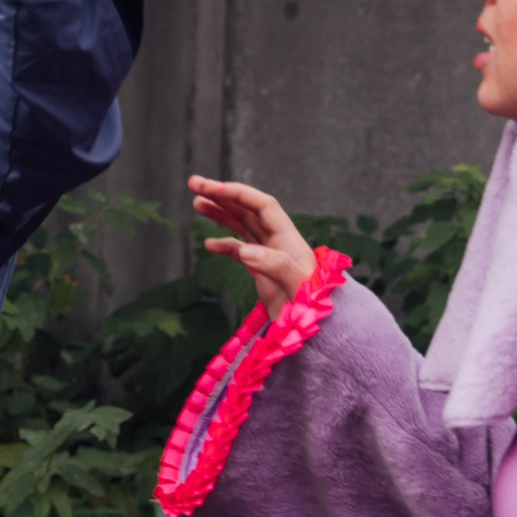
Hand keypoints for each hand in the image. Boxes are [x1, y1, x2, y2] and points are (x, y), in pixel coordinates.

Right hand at [191, 174, 316, 317]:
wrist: (322, 332)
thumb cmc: (315, 309)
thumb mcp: (299, 287)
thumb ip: (276, 266)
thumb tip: (246, 250)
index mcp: (288, 239)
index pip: (262, 205)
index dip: (237, 193)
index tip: (211, 188)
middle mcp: (278, 242)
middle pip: (248, 210)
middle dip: (222, 195)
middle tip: (193, 183)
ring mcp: (269, 256)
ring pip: (242, 226)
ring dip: (220, 213)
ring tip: (196, 203)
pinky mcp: (263, 272)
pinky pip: (239, 251)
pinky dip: (224, 245)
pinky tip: (209, 245)